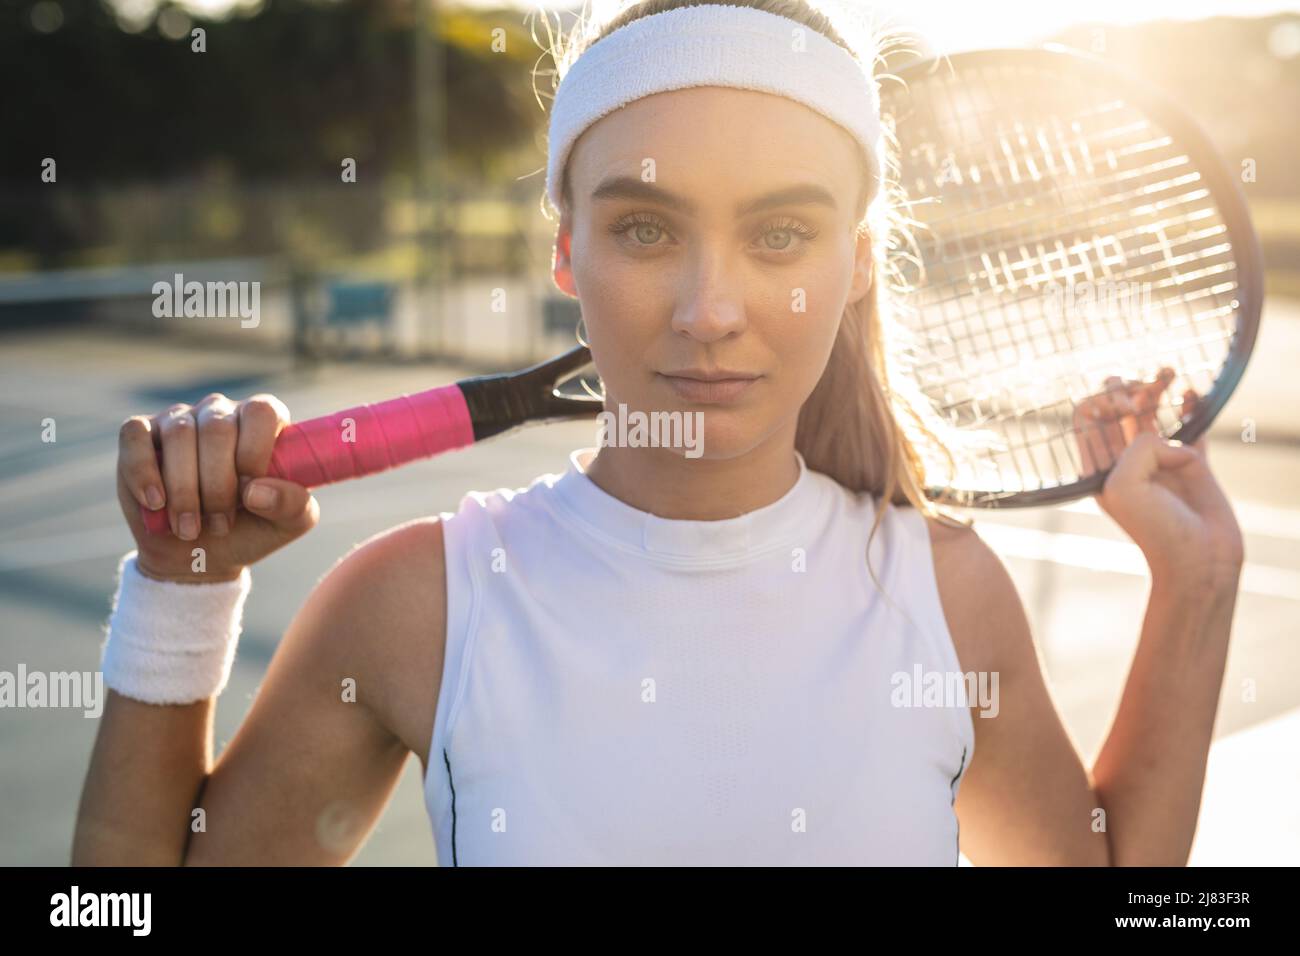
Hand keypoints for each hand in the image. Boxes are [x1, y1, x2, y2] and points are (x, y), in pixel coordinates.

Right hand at [116, 393, 319, 582]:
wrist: (199, 553)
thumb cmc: (250, 529)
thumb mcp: (286, 524)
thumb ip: (291, 504)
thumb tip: (255, 491)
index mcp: (263, 421)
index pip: (261, 412)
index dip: (254, 453)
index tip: (249, 494)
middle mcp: (221, 412)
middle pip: (217, 429)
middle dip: (218, 485)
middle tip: (220, 524)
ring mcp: (179, 419)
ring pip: (179, 435)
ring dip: (184, 490)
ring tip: (190, 528)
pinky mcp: (140, 435)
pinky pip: (136, 437)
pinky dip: (144, 474)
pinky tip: (156, 503)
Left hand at [1073, 370, 1243, 587]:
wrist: (1199, 558)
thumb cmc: (1155, 528)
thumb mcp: (1125, 484)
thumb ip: (1137, 447)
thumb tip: (1167, 437)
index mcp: (1099, 467)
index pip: (1088, 420)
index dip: (1103, 403)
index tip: (1127, 410)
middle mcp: (1126, 461)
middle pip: (1118, 411)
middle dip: (1127, 389)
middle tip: (1144, 387)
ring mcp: (1159, 461)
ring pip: (1153, 413)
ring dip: (1157, 387)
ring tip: (1169, 371)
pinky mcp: (1193, 464)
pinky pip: (1190, 426)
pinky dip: (1190, 406)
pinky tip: (1190, 392)